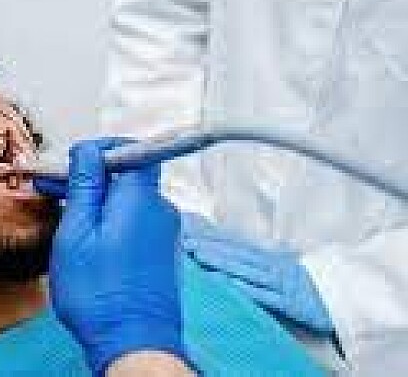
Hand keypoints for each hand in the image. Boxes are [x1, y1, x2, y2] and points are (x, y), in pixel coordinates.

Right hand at [34, 138, 187, 374]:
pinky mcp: (161, 252)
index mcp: (140, 199)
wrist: (133, 343)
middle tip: (56, 187)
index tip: (70, 162)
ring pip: (129, 200)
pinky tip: (88, 240)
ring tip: (67, 218)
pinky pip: (135, 221)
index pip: (130, 148)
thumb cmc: (100, 294)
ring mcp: (164, 233)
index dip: (99, 149)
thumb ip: (84, 186)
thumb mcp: (76, 233)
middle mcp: (160, 210)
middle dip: (91, 176)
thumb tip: (87, 152)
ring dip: (99, 200)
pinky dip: (111, 221)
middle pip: (128, 174)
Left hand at [180, 213, 333, 333]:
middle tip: (184, 239)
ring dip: (221, 262)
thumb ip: (259, 262)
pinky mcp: (291, 303)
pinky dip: (244, 288)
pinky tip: (226, 283)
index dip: (214, 237)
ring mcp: (282, 284)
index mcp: (272, 258)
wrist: (348, 299)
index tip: (190, 229)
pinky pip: (264, 295)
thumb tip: (231, 252)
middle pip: (237, 254)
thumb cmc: (312, 285)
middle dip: (210, 246)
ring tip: (197, 255)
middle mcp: (274, 267)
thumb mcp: (284, 268)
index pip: (237, 245)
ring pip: (247, 271)